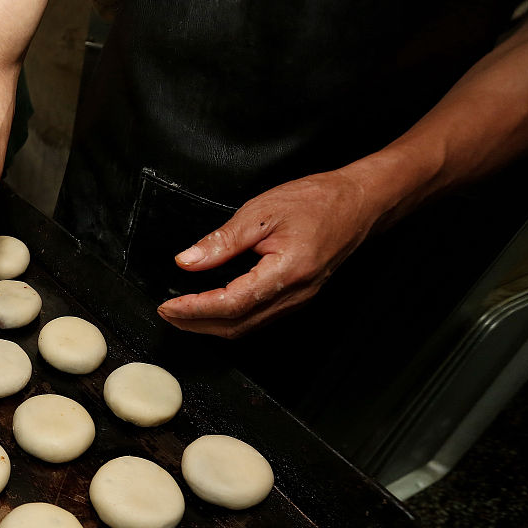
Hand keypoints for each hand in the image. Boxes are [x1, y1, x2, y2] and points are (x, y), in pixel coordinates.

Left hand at [156, 169, 378, 337]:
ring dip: (210, 325)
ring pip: (246, 327)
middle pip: (236, 325)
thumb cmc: (317, 201)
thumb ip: (222, 241)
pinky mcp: (297, 298)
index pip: (230, 304)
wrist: (360, 202)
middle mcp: (294, 294)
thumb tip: (187, 262)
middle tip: (167, 313)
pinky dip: (229, 318)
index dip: (195, 309)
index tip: (168, 306)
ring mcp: (298, 300)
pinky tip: (212, 308)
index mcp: (286, 272)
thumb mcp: (262, 212)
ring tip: (182, 313)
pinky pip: (258, 318)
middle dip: (196, 324)